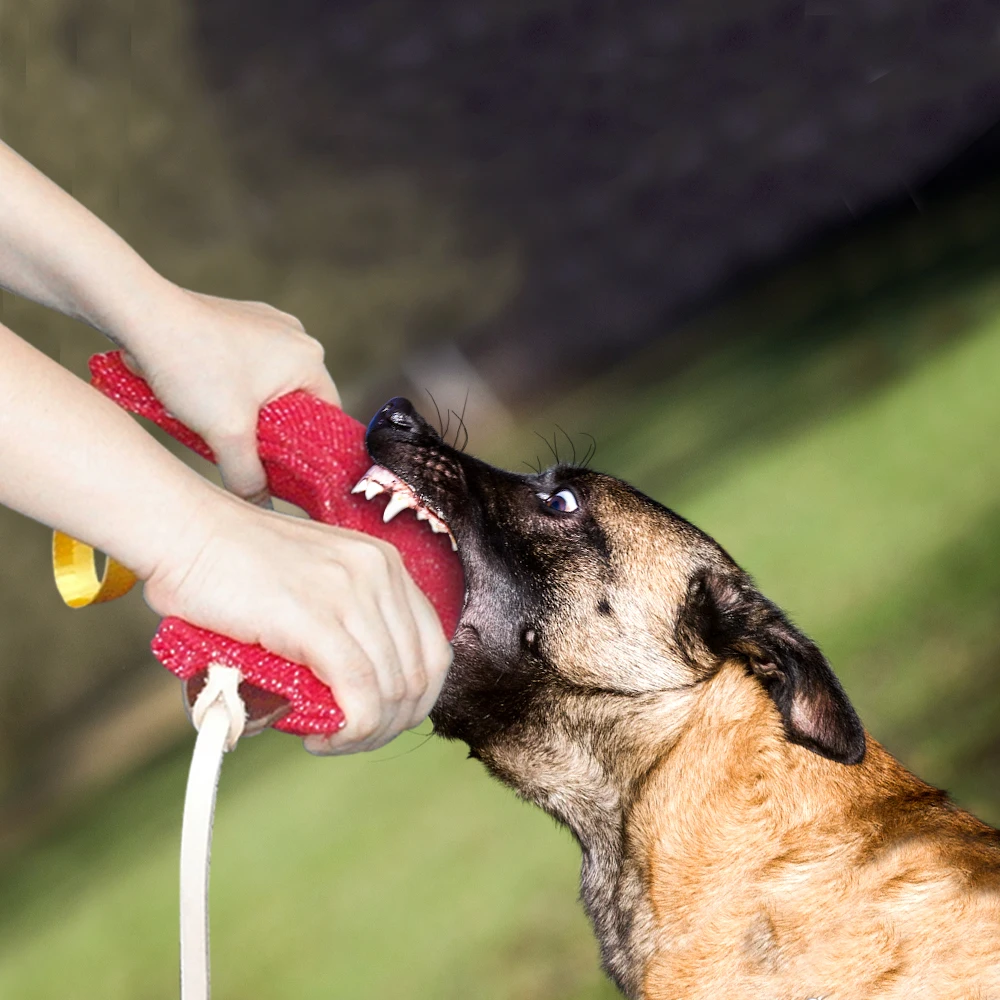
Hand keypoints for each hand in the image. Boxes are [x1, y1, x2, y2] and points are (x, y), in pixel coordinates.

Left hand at [116, 287, 339, 505]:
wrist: (139, 312)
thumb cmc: (191, 363)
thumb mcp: (226, 433)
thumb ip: (248, 476)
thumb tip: (261, 505)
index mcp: (309, 357)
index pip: (326, 416)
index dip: (308, 447)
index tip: (285, 467)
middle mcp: (295, 335)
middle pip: (296, 401)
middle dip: (270, 428)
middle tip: (244, 449)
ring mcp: (265, 323)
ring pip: (267, 384)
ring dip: (245, 407)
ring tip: (216, 421)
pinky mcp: (237, 318)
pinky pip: (245, 363)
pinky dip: (228, 383)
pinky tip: (200, 394)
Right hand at [144, 493, 452, 753]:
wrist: (182, 533)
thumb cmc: (229, 566)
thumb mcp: (309, 589)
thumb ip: (340, 629)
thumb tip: (353, 701)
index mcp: (384, 565)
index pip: (433, 648)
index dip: (413, 699)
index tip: (378, 722)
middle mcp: (380, 573)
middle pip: (419, 674)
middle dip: (390, 724)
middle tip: (347, 739)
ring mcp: (352, 593)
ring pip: (392, 689)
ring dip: (366, 733)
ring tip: (328, 739)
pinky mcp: (318, 618)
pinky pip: (360, 692)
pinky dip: (350, 730)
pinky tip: (319, 738)